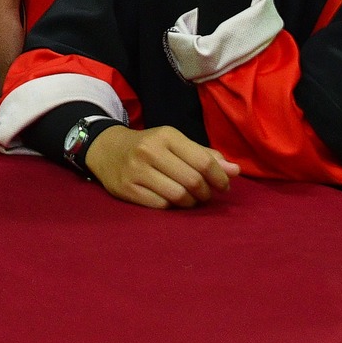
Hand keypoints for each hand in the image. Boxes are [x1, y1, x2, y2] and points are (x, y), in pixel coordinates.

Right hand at [0, 5, 26, 119]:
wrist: (4, 11)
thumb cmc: (4, 35)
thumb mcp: (8, 65)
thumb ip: (8, 91)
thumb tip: (11, 114)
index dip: (3, 123)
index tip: (22, 130)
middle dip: (7, 115)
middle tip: (28, 122)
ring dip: (10, 105)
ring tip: (29, 111)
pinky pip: (1, 92)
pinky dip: (11, 95)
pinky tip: (25, 97)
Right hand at [85, 125, 239, 208]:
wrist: (107, 149)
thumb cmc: (150, 147)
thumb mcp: (175, 143)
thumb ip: (205, 156)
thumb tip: (235, 171)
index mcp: (167, 136)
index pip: (203, 162)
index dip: (220, 178)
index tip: (224, 186)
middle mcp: (150, 151)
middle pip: (193, 181)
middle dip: (206, 193)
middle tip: (206, 194)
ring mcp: (136, 171)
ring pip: (178, 196)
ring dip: (191, 202)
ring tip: (191, 199)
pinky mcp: (127, 189)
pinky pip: (160, 205)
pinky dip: (172, 207)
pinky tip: (172, 201)